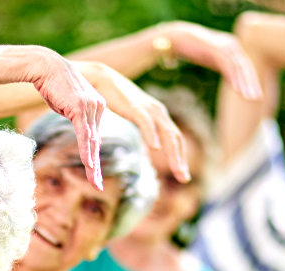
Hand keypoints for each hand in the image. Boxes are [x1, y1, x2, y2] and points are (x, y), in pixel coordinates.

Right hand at [27, 48, 107, 188]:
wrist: (45, 66)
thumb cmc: (53, 84)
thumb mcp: (67, 104)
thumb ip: (75, 116)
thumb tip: (77, 127)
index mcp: (98, 106)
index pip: (95, 137)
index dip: (94, 156)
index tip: (94, 173)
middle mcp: (98, 106)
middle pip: (96, 142)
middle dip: (96, 166)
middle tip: (97, 184)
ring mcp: (90, 106)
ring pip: (91, 141)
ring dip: (92, 164)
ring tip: (94, 181)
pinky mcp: (80, 108)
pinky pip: (84, 134)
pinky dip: (85, 151)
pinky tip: (88, 165)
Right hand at [74, 61, 190, 182]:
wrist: (101, 77)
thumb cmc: (116, 97)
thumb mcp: (136, 115)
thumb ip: (145, 126)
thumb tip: (150, 142)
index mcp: (159, 116)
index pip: (175, 139)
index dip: (180, 157)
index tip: (182, 175)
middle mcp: (158, 112)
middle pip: (175, 138)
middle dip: (180, 160)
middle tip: (184, 179)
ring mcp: (148, 108)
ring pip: (166, 133)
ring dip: (173, 153)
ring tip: (177, 170)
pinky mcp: (135, 106)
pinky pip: (146, 122)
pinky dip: (152, 135)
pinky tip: (155, 148)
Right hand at [163, 21, 261, 100]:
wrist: (179, 38)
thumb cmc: (194, 49)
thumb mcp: (213, 61)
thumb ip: (225, 69)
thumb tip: (235, 83)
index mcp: (233, 48)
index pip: (246, 67)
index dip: (251, 81)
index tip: (255, 96)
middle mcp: (233, 45)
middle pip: (245, 67)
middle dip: (251, 84)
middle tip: (256, 98)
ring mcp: (226, 46)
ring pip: (238, 67)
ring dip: (244, 83)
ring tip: (247, 97)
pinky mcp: (217, 49)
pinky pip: (228, 65)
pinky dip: (233, 77)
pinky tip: (236, 89)